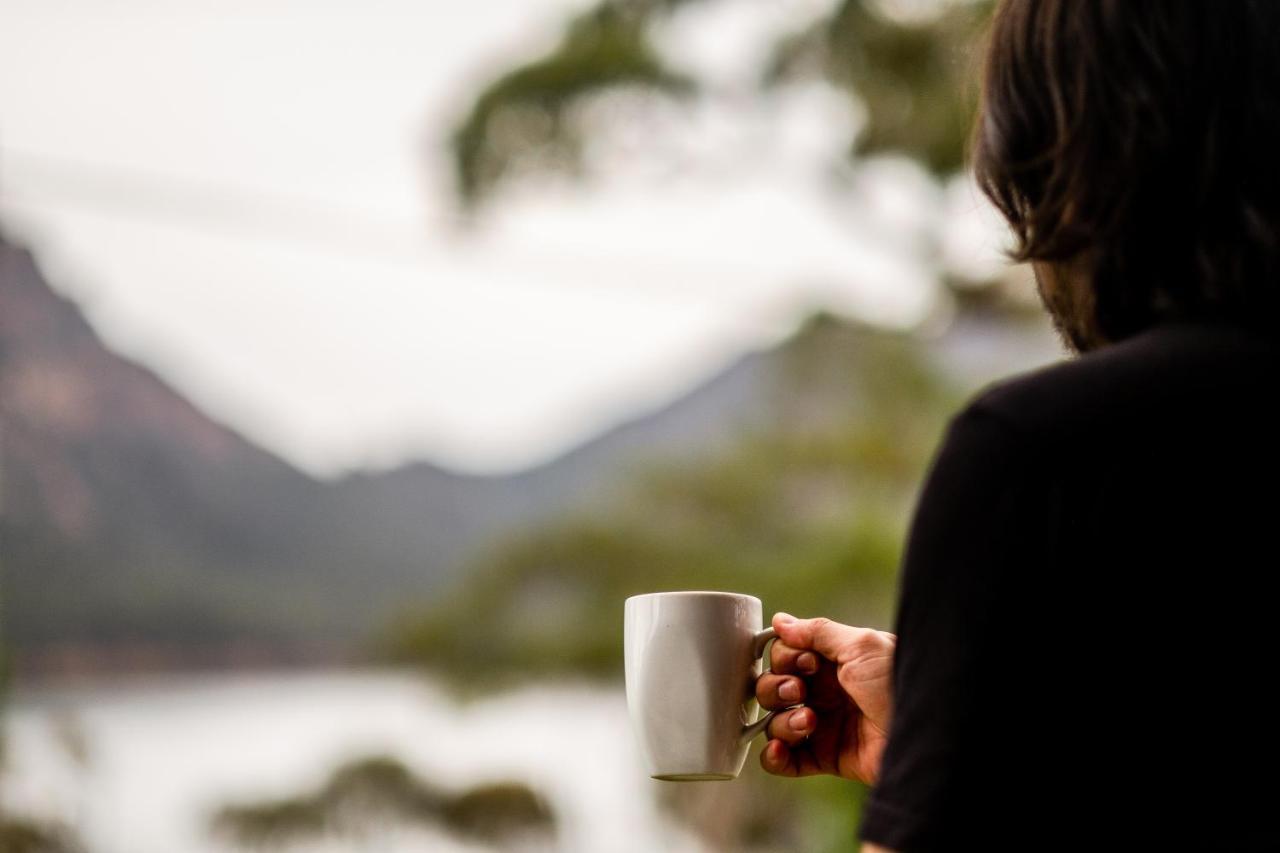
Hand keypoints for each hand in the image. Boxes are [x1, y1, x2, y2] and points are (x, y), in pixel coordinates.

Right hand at [755, 612, 894, 784]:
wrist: (924, 734)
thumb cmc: (897, 684)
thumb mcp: (861, 646)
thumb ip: (818, 632)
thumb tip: (780, 621)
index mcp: (833, 661)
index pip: (786, 655)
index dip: (786, 658)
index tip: (807, 663)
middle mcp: (825, 691)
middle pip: (774, 687)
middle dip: (777, 688)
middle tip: (798, 691)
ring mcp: (825, 725)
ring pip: (776, 722)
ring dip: (781, 721)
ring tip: (809, 722)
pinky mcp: (827, 757)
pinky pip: (786, 761)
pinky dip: (774, 756)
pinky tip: (779, 749)